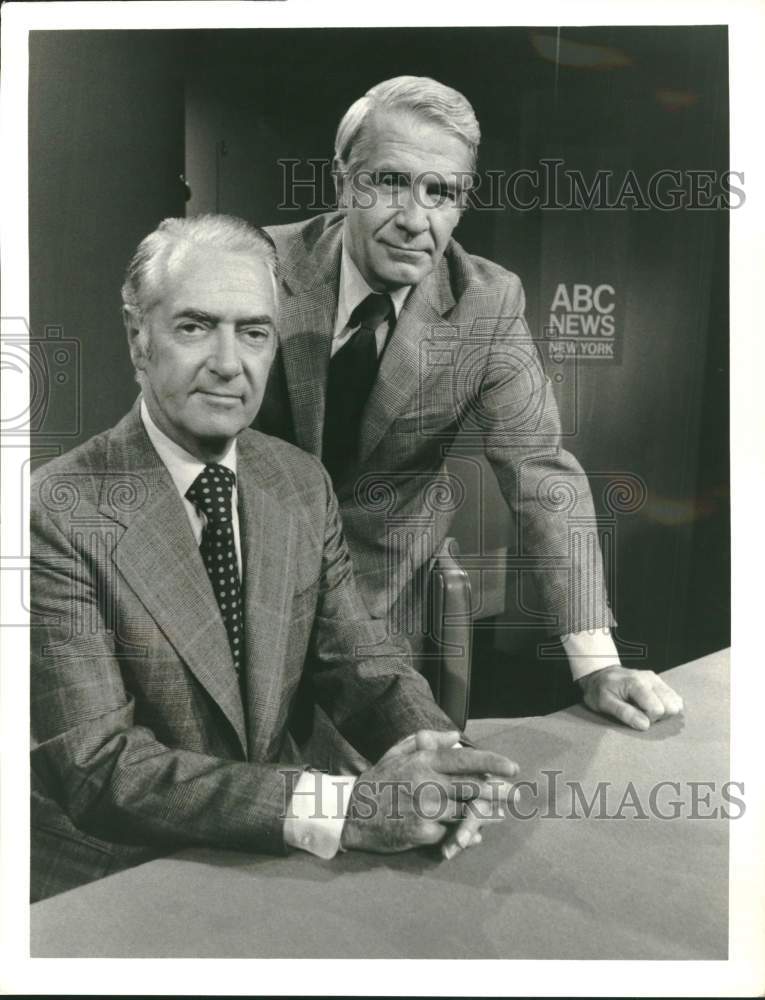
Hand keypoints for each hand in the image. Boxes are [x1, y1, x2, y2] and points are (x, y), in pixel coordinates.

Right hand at [340, 729, 516, 854]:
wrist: (352, 812)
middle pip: (473, 787)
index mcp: (424, 762)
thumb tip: (456, 735)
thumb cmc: (379, 779)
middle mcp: (428, 783)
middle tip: (517, 795)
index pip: (466, 759)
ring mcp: (425, 809)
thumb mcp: (399, 752)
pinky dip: (465, 835)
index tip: (513, 768)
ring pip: (466, 812)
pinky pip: (452, 834)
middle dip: (499, 791)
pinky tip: (475, 835)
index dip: (493, 763)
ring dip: (486, 815)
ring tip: (503, 815)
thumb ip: (427, 740)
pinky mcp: (421, 832)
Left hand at [578, 665, 683, 729]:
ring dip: (663, 712)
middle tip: (640, 713)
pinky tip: (652, 706)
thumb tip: (645, 725)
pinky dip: (666, 706)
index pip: (657, 710)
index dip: (647, 720)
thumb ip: (624, 713)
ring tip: (645, 709)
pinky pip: (674, 699)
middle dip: (657, 717)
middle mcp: (651, 679)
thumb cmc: (600, 690)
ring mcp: (657, 680)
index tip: (634, 717)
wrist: (600, 674)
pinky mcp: (660, 683)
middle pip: (670, 707)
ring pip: (675, 703)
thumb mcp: (603, 702)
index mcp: (636, 683)